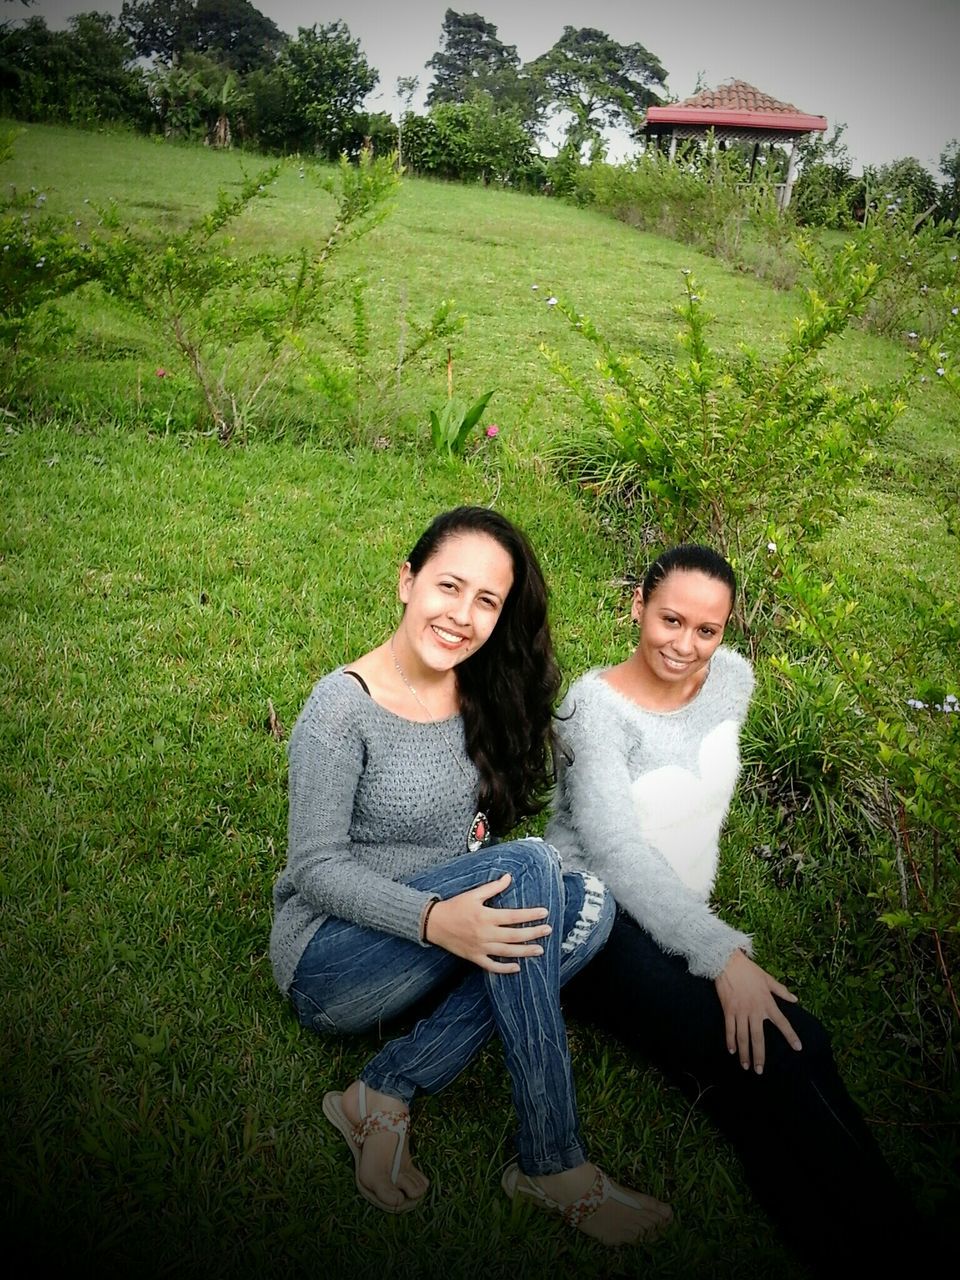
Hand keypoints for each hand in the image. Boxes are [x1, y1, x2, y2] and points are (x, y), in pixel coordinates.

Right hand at [424, 873, 552, 972]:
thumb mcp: (473, 894)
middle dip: (533, 933)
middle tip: (548, 930)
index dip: (530, 915)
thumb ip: (493, 887)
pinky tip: (517, 967)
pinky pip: (492, 966)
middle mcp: (485, 933)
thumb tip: (508, 877)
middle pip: (514, 936)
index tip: (544, 913)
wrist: (434, 923)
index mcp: (486, 916)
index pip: (513, 917)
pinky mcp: (474, 957)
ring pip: (507, 952)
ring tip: (539, 950)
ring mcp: (480, 947)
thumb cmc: (454, 907)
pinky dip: (504, 969)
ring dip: (524, 951)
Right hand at [714, 949, 801, 1073]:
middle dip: (759, 1056)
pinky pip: (730, 1029)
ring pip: (743, 1037)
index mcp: (767, 1003)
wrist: (728, 962)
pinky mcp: (728, 1010)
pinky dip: (730, 1041)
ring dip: (744, 1053)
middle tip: (760, 1070)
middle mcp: (755, 1011)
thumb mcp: (768, 979)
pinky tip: (732, 1051)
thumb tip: (795, 999)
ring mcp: (741, 1011)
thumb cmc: (749, 970)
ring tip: (746, 1066)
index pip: (782, 1023)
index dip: (790, 1036)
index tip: (798, 1048)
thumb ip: (781, 991)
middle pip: (758, 1038)